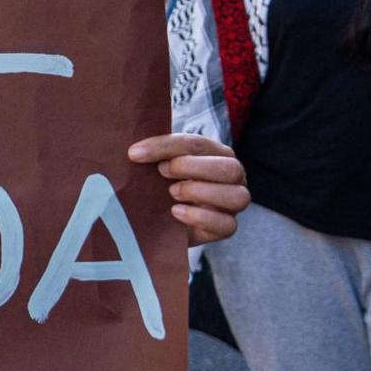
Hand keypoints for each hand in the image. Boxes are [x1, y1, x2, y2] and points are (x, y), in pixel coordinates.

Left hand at [129, 132, 247, 245]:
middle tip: (162, 172)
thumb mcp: (156, 163)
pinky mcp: (226, 227)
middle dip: (192, 168)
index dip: (165, 147)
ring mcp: (233, 203)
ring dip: (201, 192)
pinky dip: (201, 217)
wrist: (159, 217)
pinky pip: (227, 225)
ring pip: (237, 197)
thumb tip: (133, 149)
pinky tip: (176, 212)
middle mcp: (233, 176)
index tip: (135, 153)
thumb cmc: (160, 181)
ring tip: (172, 193)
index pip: (197, 144)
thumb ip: (152, 152)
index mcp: (217, 152)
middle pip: (230, 168)